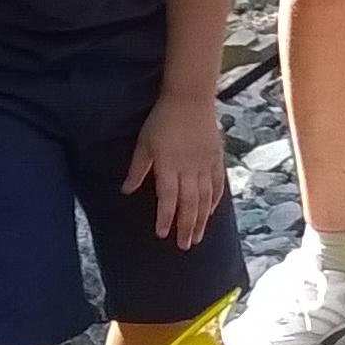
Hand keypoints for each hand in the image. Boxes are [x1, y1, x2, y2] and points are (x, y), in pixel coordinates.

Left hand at [124, 92, 227, 249]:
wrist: (190, 99)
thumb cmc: (162, 119)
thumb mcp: (144, 142)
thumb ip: (137, 168)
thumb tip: (126, 189)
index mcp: (169, 166)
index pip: (168, 198)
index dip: (166, 218)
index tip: (163, 234)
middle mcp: (189, 169)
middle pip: (189, 204)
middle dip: (186, 227)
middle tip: (185, 246)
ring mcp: (205, 165)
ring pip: (205, 198)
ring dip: (202, 220)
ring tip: (199, 237)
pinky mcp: (216, 158)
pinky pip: (218, 184)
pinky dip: (215, 200)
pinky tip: (212, 212)